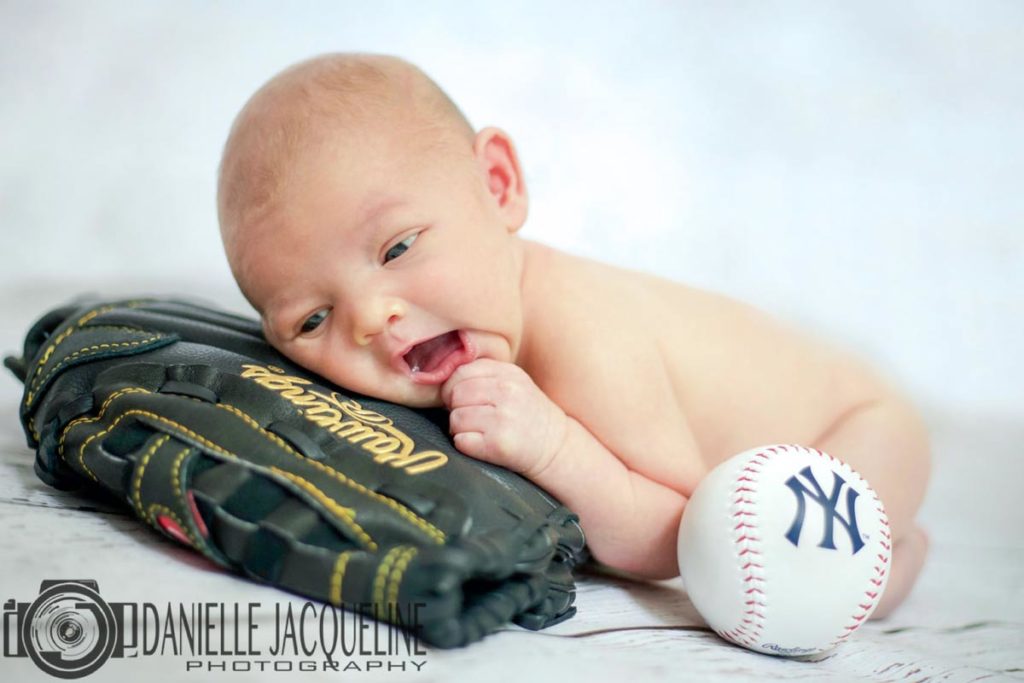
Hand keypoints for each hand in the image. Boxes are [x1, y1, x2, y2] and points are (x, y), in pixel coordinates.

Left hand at [440, 359, 567, 477]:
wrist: (556, 448)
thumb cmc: (528, 415)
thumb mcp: (514, 384)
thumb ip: (483, 375)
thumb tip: (441, 379)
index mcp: (508, 373)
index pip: (460, 372)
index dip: (454, 387)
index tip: (463, 400)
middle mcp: (507, 393)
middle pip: (455, 394)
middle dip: (456, 408)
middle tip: (471, 418)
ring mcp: (503, 419)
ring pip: (455, 419)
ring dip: (460, 428)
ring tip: (479, 432)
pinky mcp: (498, 445)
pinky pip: (461, 441)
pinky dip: (466, 445)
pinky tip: (482, 444)